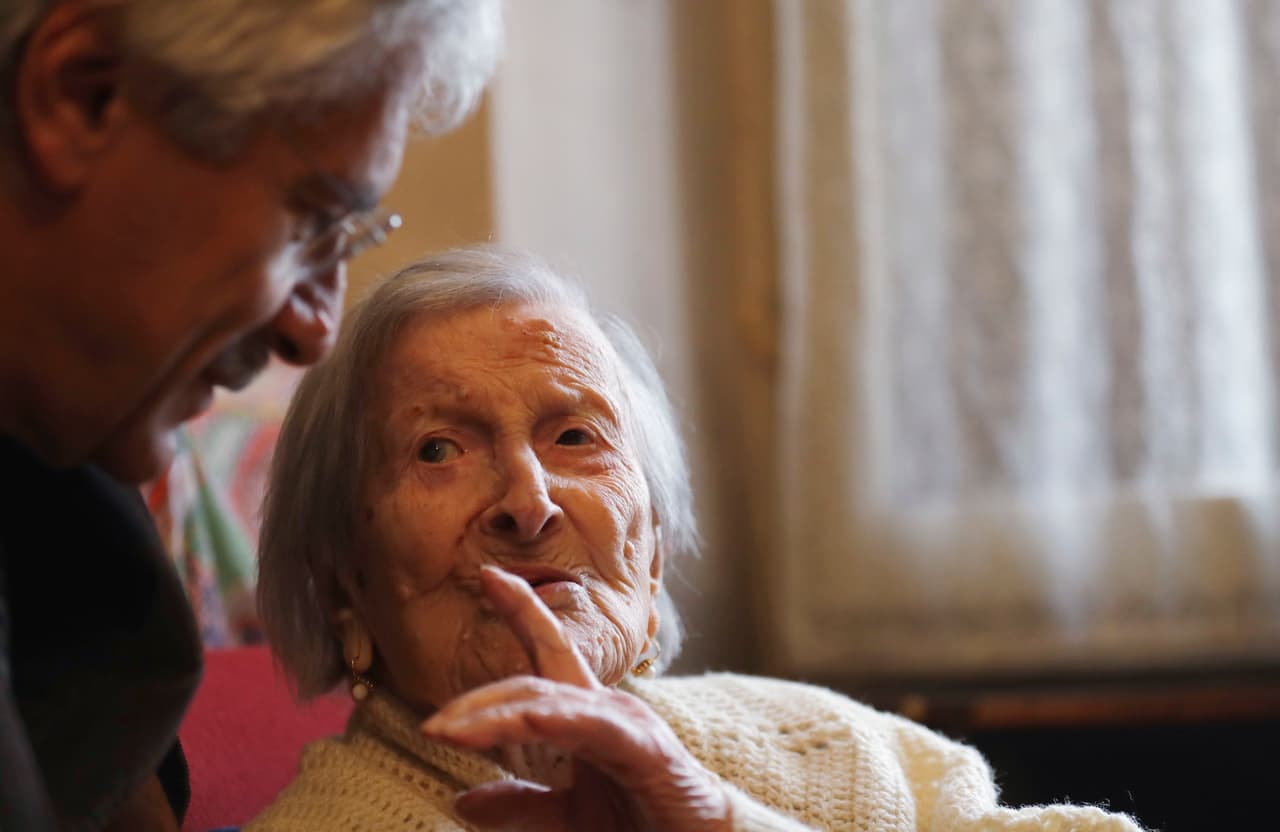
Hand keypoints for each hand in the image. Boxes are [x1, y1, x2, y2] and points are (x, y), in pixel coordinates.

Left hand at [421, 566, 731, 831]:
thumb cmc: (644, 825)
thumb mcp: (568, 817)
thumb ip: (520, 805)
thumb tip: (462, 801)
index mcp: (588, 715)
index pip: (548, 652)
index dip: (520, 610)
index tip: (486, 576)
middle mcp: (606, 707)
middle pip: (531, 683)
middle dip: (478, 698)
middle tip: (431, 723)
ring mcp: (626, 723)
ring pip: (548, 704)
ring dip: (493, 716)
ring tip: (447, 731)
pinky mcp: (643, 749)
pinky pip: (590, 727)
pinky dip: (552, 722)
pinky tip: (525, 722)